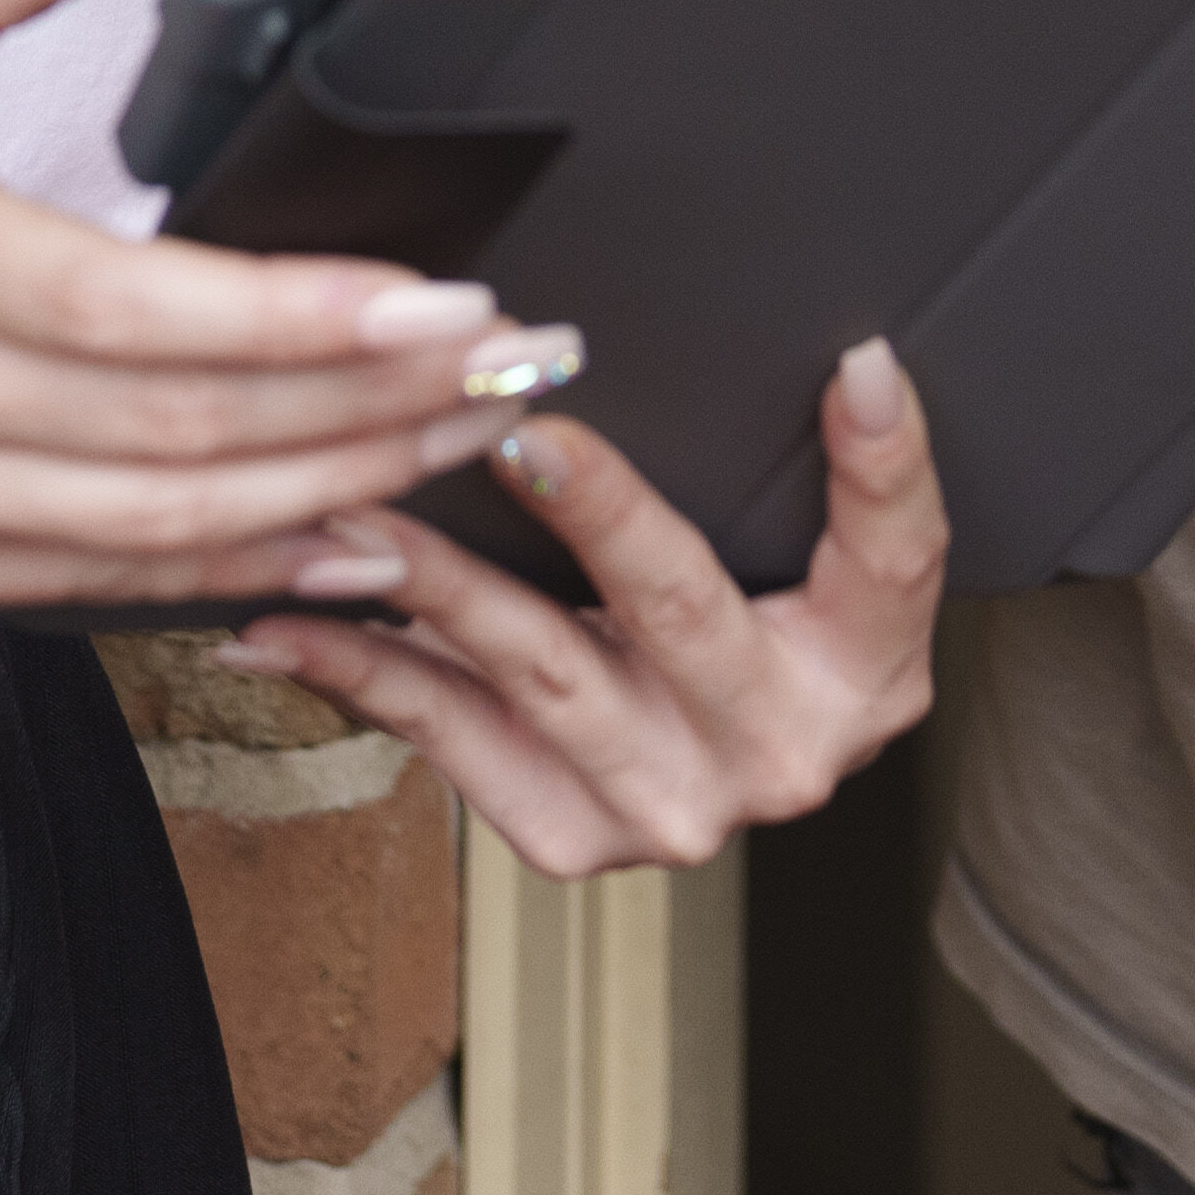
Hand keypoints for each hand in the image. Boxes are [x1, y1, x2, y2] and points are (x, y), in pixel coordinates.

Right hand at [0, 0, 550, 610]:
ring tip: (471, 440)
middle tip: (517, 370)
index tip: (442, 302)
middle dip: (373, 412)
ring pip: (161, 537)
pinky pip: (103, 584)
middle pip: (177, 440)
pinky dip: (244, 568)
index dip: (302, 321)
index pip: (131, 312)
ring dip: (339, 498)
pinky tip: (355, 534)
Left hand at [224, 342, 949, 874]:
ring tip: (360, 513)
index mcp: (869, 670)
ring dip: (437, 585)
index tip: (850, 367)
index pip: (899, 554)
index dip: (879, 462)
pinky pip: (455, 742)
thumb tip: (852, 358)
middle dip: (597, 516)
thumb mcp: (820, 550)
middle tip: (516, 433)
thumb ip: (835, 467)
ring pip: (544, 678)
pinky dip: (368, 671)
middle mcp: (777, 754)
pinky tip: (295, 622)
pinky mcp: (571, 836)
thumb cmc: (764, 630)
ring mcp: (670, 809)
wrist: (721, 764)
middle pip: (682, 613)